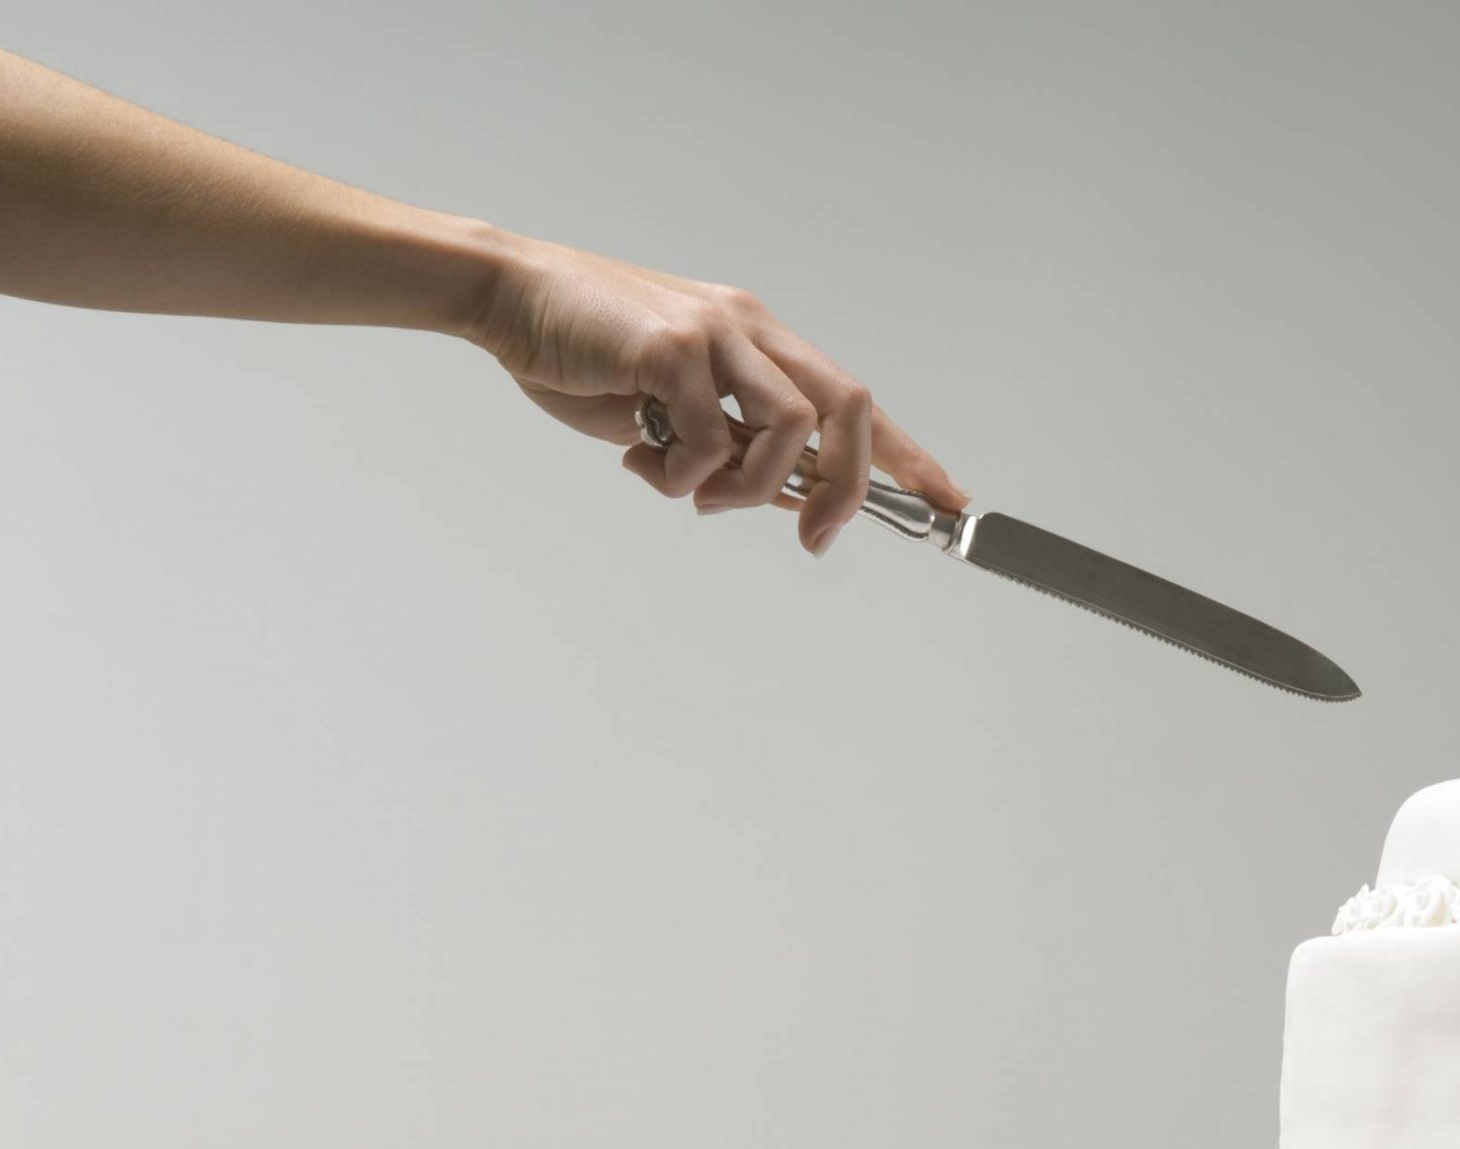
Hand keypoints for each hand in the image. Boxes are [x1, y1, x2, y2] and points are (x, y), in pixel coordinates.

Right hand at [465, 235, 965, 553]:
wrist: (509, 300)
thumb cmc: (588, 356)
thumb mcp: (676, 410)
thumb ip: (734, 444)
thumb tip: (790, 499)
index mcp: (759, 341)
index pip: (854, 401)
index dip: (908, 455)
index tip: (950, 502)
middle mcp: (750, 330)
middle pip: (847, 409)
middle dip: (845, 487)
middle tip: (813, 537)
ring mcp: (714, 334)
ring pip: (788, 430)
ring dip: (747, 487)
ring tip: (692, 491)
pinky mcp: (672, 349)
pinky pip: (711, 440)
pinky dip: (684, 476)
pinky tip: (643, 462)